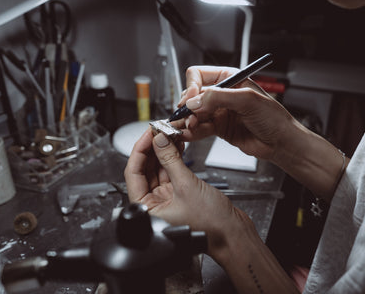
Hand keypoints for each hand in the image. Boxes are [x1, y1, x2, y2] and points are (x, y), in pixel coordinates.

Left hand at [124, 129, 245, 257]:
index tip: (149, 133)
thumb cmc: (210, 225)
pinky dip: (173, 157)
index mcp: (147, 208)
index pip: (133, 172)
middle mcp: (154, 203)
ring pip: (158, 168)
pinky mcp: (180, 193)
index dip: (140, 150)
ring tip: (169, 134)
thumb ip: (171, 160)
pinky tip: (176, 145)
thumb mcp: (187, 186)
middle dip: (152, 147)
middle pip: (145, 168)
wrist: (231, 234)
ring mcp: (167, 198)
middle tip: (160, 130)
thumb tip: (159, 140)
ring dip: (163, 150)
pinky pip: (171, 171)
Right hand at [177, 65, 297, 161]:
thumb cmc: (273, 117)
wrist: (280, 142)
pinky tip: (190, 134)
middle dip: (188, 106)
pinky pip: (199, 128)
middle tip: (189, 117)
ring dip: (189, 120)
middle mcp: (222, 94)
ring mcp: (219, 111)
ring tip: (190, 127)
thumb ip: (219, 98)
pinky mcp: (218, 128)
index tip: (192, 99)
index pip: (199, 75)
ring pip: (194, 113)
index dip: (192, 86)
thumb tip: (195, 101)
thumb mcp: (247, 100)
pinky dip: (192, 132)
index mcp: (230, 79)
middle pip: (193, 95)